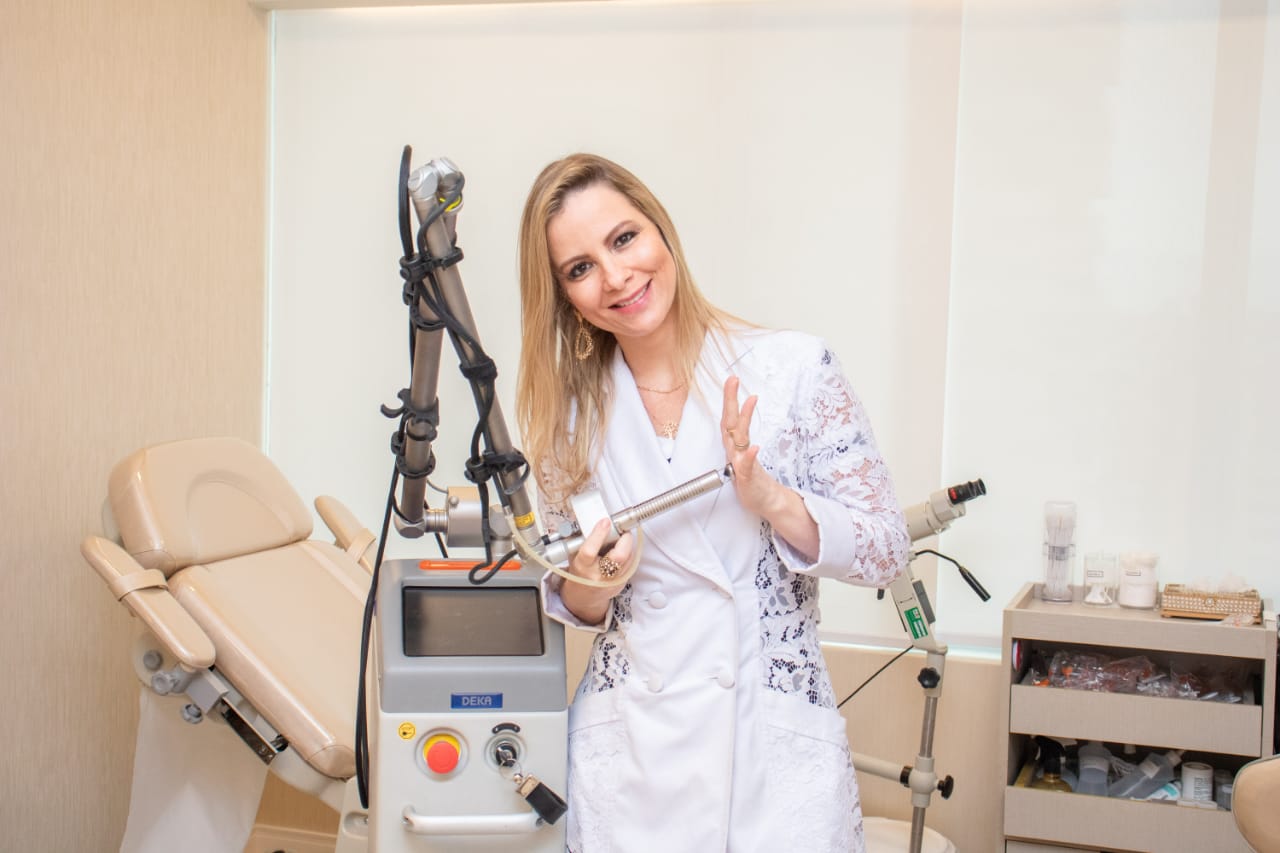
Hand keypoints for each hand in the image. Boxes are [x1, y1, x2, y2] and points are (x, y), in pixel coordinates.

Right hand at [560, 518, 631, 624]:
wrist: (585, 596)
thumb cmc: (580, 571)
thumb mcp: (574, 556)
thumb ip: (583, 539)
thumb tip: (597, 521)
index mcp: (582, 567)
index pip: (590, 551)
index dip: (599, 534)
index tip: (605, 522)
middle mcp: (598, 576)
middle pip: (619, 556)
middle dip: (624, 539)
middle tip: (622, 530)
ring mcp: (612, 582)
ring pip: (629, 558)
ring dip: (628, 545)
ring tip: (622, 538)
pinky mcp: (622, 584)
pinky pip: (631, 564)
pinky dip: (629, 553)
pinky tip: (623, 549)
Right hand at [721, 375, 819, 560]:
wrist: (765, 501)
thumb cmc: (755, 481)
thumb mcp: (749, 462)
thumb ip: (745, 447)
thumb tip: (746, 434)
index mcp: (735, 447)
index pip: (729, 419)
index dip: (729, 399)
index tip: (732, 380)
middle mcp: (736, 452)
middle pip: (730, 422)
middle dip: (730, 401)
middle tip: (733, 380)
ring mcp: (741, 464)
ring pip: (739, 438)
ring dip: (744, 419)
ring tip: (750, 400)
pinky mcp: (747, 478)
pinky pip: (747, 466)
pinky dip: (749, 456)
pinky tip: (754, 447)